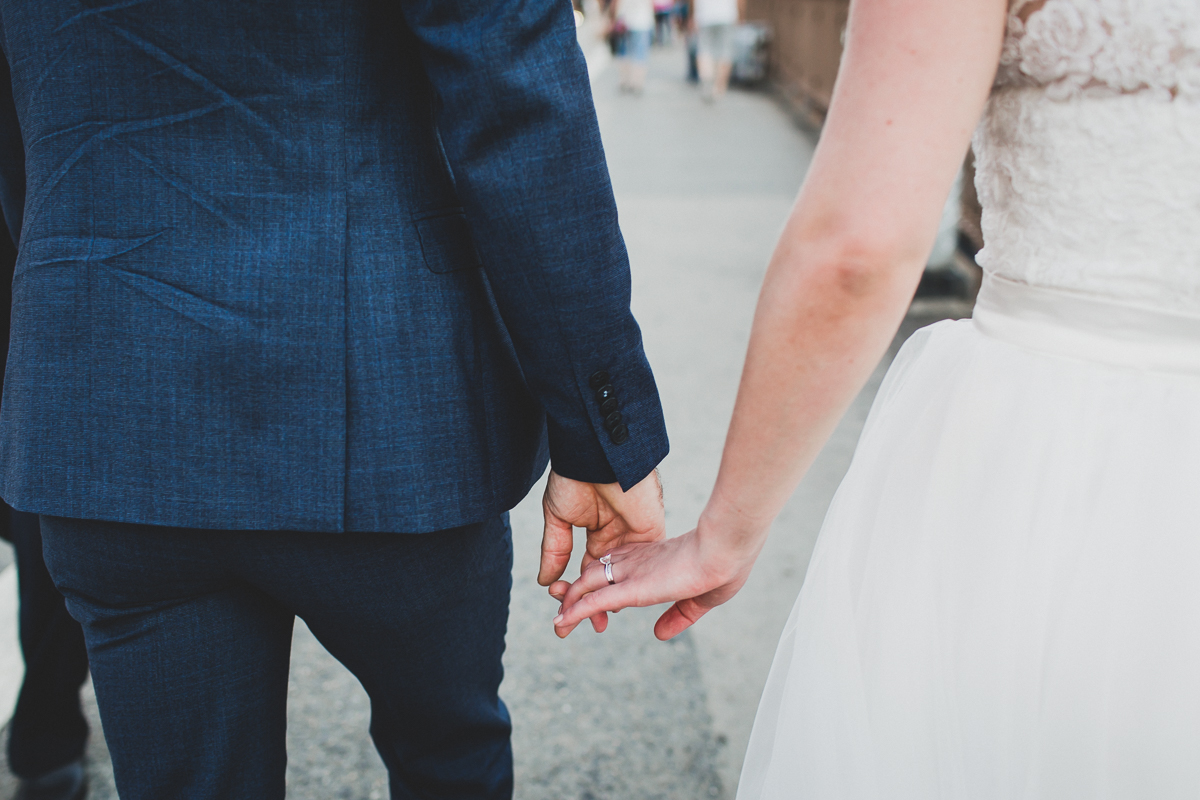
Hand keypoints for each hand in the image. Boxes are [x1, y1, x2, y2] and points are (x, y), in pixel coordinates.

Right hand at [539, 469, 664, 631]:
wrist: (599, 457)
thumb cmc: (576, 478)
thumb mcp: (558, 517)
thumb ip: (554, 550)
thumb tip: (546, 582)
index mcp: (595, 529)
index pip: (585, 570)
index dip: (573, 591)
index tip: (561, 611)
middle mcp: (616, 537)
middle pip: (605, 580)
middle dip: (590, 605)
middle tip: (574, 626)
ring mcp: (634, 537)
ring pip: (623, 579)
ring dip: (610, 601)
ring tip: (596, 624)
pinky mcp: (650, 535)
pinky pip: (641, 566)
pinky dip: (629, 585)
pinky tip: (616, 604)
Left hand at [551, 518, 761, 639]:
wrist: (729, 547)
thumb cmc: (727, 565)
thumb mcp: (701, 600)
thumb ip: (679, 616)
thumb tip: (659, 634)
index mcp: (651, 558)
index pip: (614, 568)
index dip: (599, 584)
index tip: (590, 599)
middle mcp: (635, 561)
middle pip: (593, 573)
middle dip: (575, 591)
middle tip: (561, 608)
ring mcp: (632, 571)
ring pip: (587, 585)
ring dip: (568, 603)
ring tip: (557, 623)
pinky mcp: (633, 586)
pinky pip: (596, 599)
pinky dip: (575, 611)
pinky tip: (561, 622)